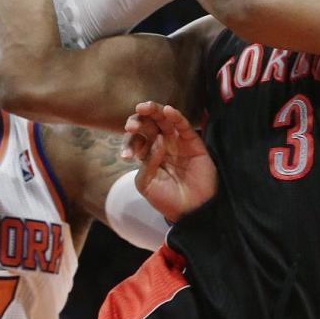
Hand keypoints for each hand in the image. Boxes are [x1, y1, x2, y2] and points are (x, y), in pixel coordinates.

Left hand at [121, 102, 217, 220]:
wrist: (190, 211)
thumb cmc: (166, 199)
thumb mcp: (147, 184)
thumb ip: (146, 163)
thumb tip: (157, 141)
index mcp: (147, 154)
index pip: (136, 140)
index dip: (130, 142)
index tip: (127, 155)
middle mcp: (161, 144)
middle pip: (148, 126)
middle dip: (138, 122)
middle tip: (132, 125)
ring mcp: (177, 142)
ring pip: (164, 121)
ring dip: (154, 112)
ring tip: (144, 108)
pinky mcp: (192, 142)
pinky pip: (183, 126)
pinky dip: (176, 117)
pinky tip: (168, 111)